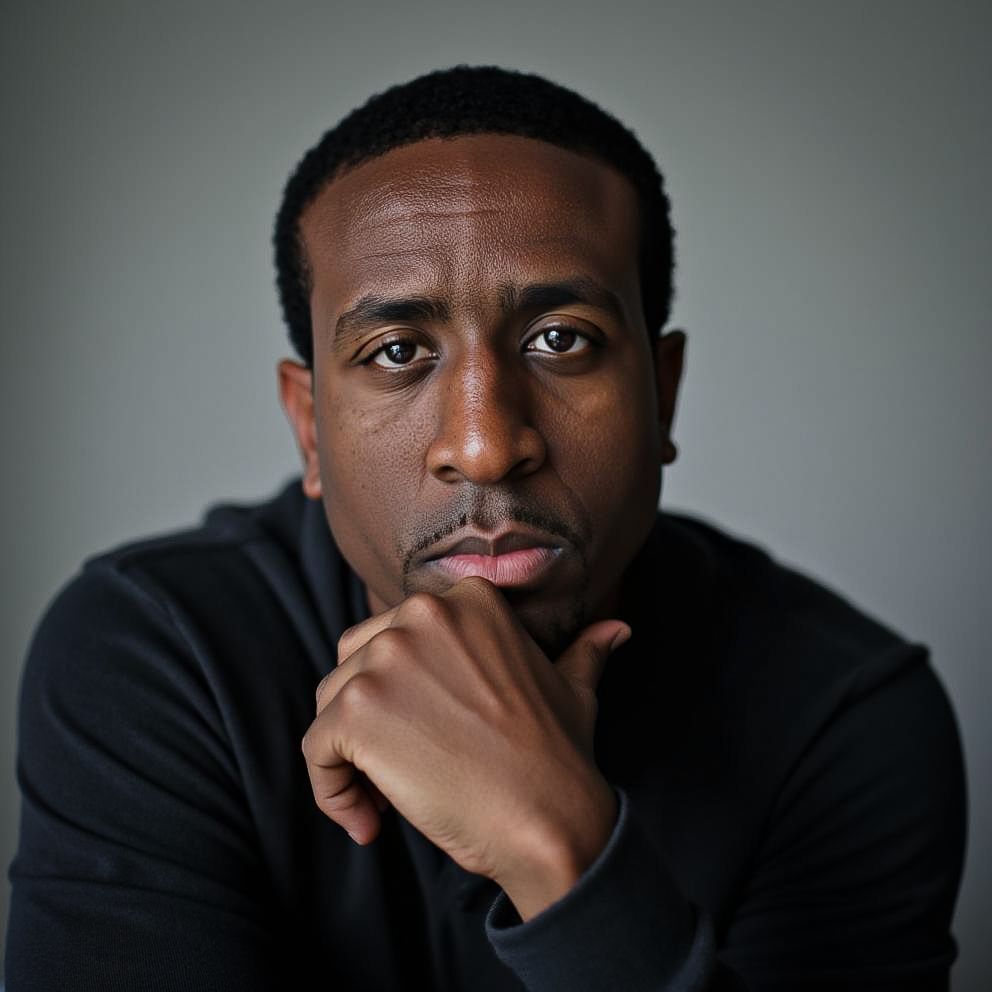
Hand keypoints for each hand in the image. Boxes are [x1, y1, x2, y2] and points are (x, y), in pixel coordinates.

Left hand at [301, 576, 629, 919]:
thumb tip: (619, 630)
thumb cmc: (559, 755)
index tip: (428, 738)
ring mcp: (388, 658)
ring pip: (331, 704)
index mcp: (468, 598)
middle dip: (369, 717)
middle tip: (405, 770)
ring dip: (349, 756)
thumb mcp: (574, 688)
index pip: (397, 633)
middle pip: (355, 661)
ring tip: (387, 801)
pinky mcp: (358, 709)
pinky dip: (330, 791)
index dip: (403, 691)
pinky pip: (315, 749)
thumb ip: (584, 651)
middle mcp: (422, 612)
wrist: (549, 815)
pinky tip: (369, 823)